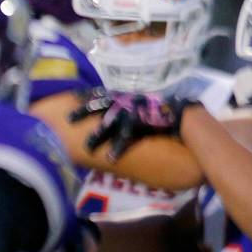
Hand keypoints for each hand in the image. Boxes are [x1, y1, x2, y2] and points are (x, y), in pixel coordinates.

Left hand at [71, 88, 193, 161]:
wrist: (182, 111)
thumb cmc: (161, 107)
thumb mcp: (140, 100)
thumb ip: (127, 102)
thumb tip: (115, 105)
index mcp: (125, 95)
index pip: (101, 92)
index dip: (86, 94)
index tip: (73, 96)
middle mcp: (126, 101)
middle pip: (99, 105)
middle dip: (82, 111)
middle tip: (68, 118)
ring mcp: (133, 112)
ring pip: (109, 124)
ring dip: (97, 136)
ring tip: (87, 147)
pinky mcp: (142, 124)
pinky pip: (126, 139)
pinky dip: (118, 149)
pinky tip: (110, 159)